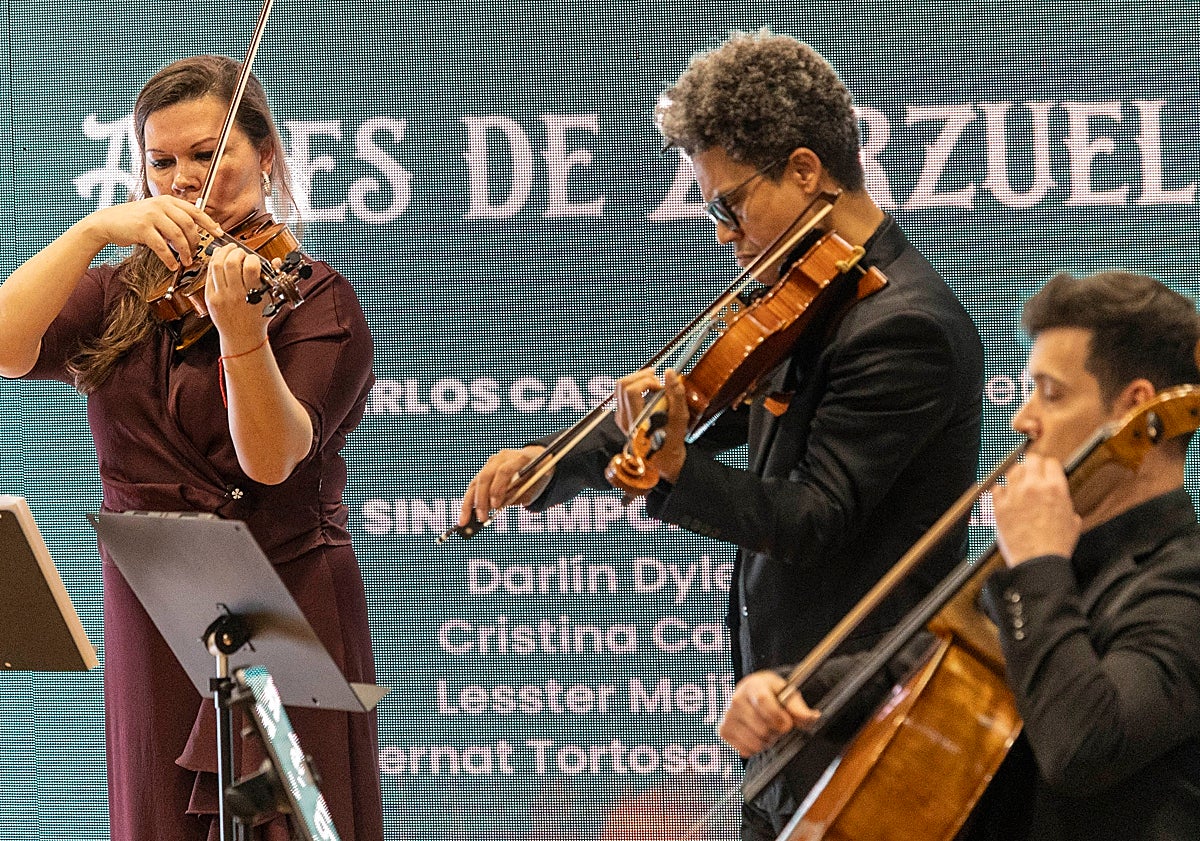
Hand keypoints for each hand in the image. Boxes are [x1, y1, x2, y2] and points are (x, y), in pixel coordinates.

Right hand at [78, 195, 222, 269]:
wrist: (107, 222)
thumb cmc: (134, 220)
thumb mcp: (156, 213)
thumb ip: (173, 219)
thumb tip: (195, 232)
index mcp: (167, 200)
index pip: (195, 211)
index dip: (209, 223)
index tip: (219, 234)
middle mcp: (161, 205)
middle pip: (189, 225)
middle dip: (196, 242)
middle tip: (196, 253)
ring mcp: (152, 216)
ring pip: (178, 236)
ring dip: (185, 252)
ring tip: (186, 261)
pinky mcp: (142, 228)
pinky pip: (162, 247)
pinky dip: (170, 258)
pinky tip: (172, 265)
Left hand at [205, 243, 269, 354]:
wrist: (242, 337)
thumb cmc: (258, 318)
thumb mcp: (271, 300)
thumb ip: (274, 279)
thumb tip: (276, 261)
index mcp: (252, 295)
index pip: (251, 267)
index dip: (253, 258)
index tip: (255, 260)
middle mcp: (235, 295)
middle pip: (230, 263)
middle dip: (236, 252)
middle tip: (240, 252)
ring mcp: (220, 296)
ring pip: (216, 265)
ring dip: (223, 253)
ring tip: (229, 250)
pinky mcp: (210, 298)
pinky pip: (209, 275)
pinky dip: (213, 262)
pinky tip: (219, 258)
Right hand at [458, 445, 549, 526]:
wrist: (536, 460)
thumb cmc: (538, 477)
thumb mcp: (535, 488)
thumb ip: (518, 496)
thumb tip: (495, 507)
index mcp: (519, 458)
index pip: (504, 471)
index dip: (498, 489)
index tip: (496, 506)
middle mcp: (502, 457)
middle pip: (485, 477)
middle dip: (482, 499)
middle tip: (482, 518)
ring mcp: (491, 462)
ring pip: (476, 482)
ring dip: (469, 503)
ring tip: (465, 521)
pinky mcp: (485, 469)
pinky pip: (474, 485)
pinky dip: (469, 501)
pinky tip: (465, 514)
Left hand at [614, 368, 689, 482]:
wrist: (662, 459)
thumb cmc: (671, 443)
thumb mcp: (679, 419)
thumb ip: (676, 395)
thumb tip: (670, 373)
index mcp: (636, 421)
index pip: (632, 391)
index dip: (648, 381)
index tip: (661, 386)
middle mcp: (624, 419)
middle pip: (623, 385)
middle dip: (642, 376)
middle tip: (657, 379)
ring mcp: (620, 418)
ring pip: (620, 387)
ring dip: (638, 380)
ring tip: (654, 382)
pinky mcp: (621, 417)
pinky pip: (622, 394)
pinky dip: (635, 387)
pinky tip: (648, 391)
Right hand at [718, 670, 818, 756]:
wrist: (752, 695)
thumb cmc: (772, 694)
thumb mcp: (788, 694)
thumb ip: (800, 708)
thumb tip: (812, 717)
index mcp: (753, 686)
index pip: (764, 702)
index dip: (779, 717)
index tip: (787, 724)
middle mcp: (736, 699)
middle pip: (763, 728)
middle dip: (776, 732)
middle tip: (778, 726)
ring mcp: (728, 716)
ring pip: (755, 742)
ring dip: (766, 742)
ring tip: (767, 730)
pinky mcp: (723, 731)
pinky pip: (745, 751)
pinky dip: (754, 748)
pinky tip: (756, 736)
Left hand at [992, 453, 1081, 566]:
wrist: (1037, 562)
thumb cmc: (1055, 546)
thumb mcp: (1072, 522)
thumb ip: (1066, 506)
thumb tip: (1063, 503)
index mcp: (1055, 489)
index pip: (1051, 463)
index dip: (1049, 467)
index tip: (1046, 470)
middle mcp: (1033, 487)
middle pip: (1030, 460)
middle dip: (1032, 464)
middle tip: (1031, 471)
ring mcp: (1013, 495)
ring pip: (1012, 471)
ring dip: (1016, 475)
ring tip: (1018, 484)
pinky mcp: (997, 506)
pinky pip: (996, 488)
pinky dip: (1000, 490)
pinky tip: (1005, 496)